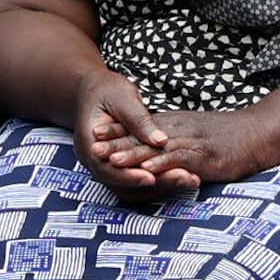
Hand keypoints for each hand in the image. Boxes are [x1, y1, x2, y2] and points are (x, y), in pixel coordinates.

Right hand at [72, 73, 176, 200]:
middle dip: (154, 184)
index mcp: (90, 145)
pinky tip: (183, 176)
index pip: (106, 169)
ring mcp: (109, 167)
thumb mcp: (122, 98)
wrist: (94, 92)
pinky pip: (140, 182)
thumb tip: (160, 140)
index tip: (151, 177)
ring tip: (190, 179)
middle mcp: (97, 162)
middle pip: (122, 184)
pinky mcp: (124, 168)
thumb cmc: (106, 91)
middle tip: (183, 178)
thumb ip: (139, 121)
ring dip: (162, 186)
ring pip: (133, 188)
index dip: (128, 176)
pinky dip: (161, 181)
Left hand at [86, 106, 268, 195]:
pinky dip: (163, 165)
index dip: (117, 131)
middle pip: (142, 137)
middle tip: (92, 147)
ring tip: (110, 160)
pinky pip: (180, 159)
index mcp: (175, 124)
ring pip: (157, 148)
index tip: (95, 135)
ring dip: (133, 154)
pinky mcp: (206, 156)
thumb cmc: (229, 136)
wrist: (260, 132)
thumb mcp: (196, 131)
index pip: (139, 127)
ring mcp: (193, 142)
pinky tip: (148, 172)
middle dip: (116, 143)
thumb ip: (175, 137)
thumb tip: (157, 148)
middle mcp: (180, 130)